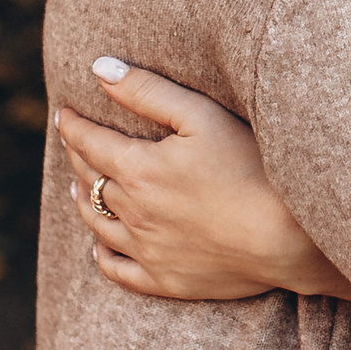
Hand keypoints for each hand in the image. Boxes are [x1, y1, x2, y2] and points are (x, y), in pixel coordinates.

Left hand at [56, 58, 350, 303]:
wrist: (287, 238)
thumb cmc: (252, 168)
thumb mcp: (202, 116)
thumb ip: (148, 91)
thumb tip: (99, 69)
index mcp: (139, 170)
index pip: (90, 142)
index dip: (72, 125)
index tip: (63, 112)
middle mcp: (134, 212)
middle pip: (90, 179)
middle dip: (77, 156)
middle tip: (72, 141)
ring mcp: (148, 250)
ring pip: (98, 224)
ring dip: (84, 200)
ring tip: (77, 188)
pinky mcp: (166, 280)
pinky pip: (119, 270)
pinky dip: (103, 255)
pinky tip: (100, 247)